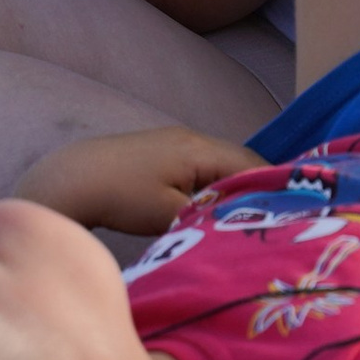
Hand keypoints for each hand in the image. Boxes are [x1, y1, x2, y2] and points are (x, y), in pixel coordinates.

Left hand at [14, 126, 261, 236]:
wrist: (69, 179)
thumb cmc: (119, 197)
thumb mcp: (170, 215)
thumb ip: (211, 215)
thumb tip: (241, 221)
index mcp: (200, 149)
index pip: (253, 165)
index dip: (273, 188)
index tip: (289, 214)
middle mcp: (193, 138)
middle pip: (241, 161)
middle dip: (258, 187)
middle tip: (273, 219)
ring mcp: (176, 141)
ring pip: (221, 164)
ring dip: (234, 186)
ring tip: (246, 216)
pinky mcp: (162, 150)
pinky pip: (202, 165)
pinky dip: (214, 183)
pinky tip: (212, 204)